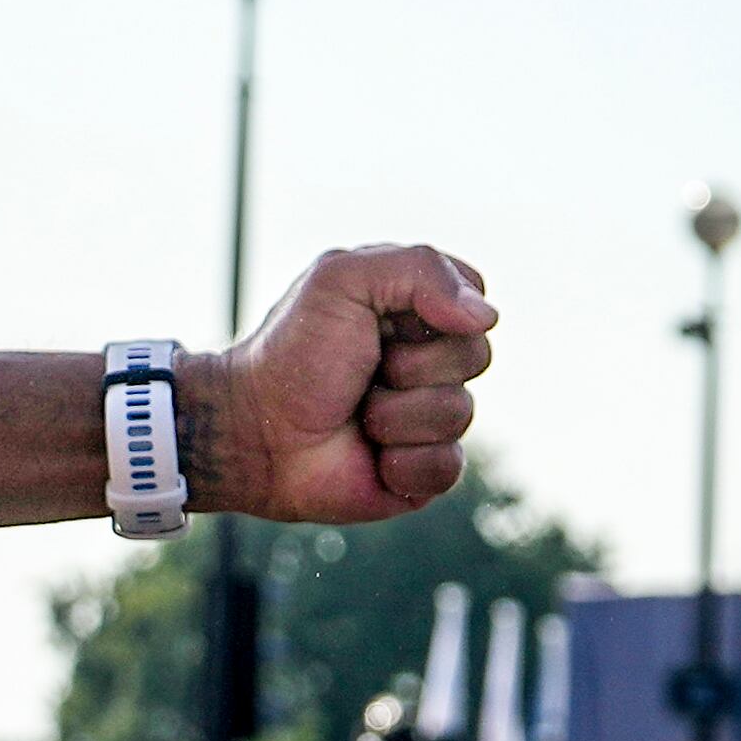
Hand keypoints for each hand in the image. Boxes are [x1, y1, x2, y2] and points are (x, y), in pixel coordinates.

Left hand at [197, 245, 497, 523]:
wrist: (254, 433)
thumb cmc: (294, 352)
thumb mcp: (344, 280)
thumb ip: (420, 270)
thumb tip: (486, 317)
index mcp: (416, 307)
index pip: (475, 301)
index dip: (437, 312)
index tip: (381, 318)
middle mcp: (429, 358)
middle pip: (475, 356)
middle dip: (411, 366)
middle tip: (365, 370)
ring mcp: (429, 414)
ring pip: (460, 413)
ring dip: (397, 416)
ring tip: (359, 416)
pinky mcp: (424, 469)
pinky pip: (449, 466)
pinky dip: (403, 463)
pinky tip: (371, 458)